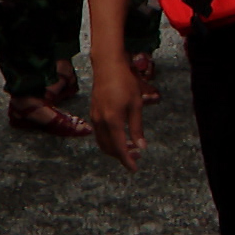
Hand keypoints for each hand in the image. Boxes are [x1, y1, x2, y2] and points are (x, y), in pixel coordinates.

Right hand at [89, 56, 146, 172]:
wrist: (107, 66)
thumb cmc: (125, 82)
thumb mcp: (136, 105)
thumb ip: (137, 128)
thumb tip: (141, 147)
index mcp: (113, 121)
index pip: (119, 148)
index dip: (127, 160)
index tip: (134, 168)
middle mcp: (101, 122)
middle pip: (109, 148)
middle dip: (121, 156)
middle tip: (136, 157)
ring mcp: (95, 117)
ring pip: (102, 142)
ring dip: (114, 149)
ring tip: (129, 147)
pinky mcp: (94, 112)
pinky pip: (99, 134)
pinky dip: (108, 140)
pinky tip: (119, 136)